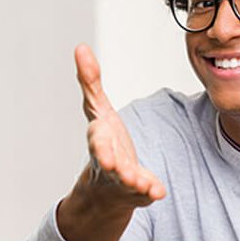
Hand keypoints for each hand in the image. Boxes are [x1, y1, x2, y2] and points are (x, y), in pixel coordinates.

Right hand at [74, 43, 165, 206]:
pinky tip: (158, 191)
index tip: (103, 146)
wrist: (106, 185)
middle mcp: (109, 162)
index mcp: (99, 141)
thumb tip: (81, 48)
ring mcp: (124, 179)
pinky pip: (145, 192)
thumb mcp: (97, 110)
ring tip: (143, 184)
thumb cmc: (104, 142)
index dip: (100, 145)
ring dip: (134, 182)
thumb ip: (91, 82)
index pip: (97, 142)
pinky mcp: (139, 190)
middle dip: (113, 166)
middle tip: (117, 168)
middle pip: (109, 164)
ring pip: (127, 181)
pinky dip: (151, 191)